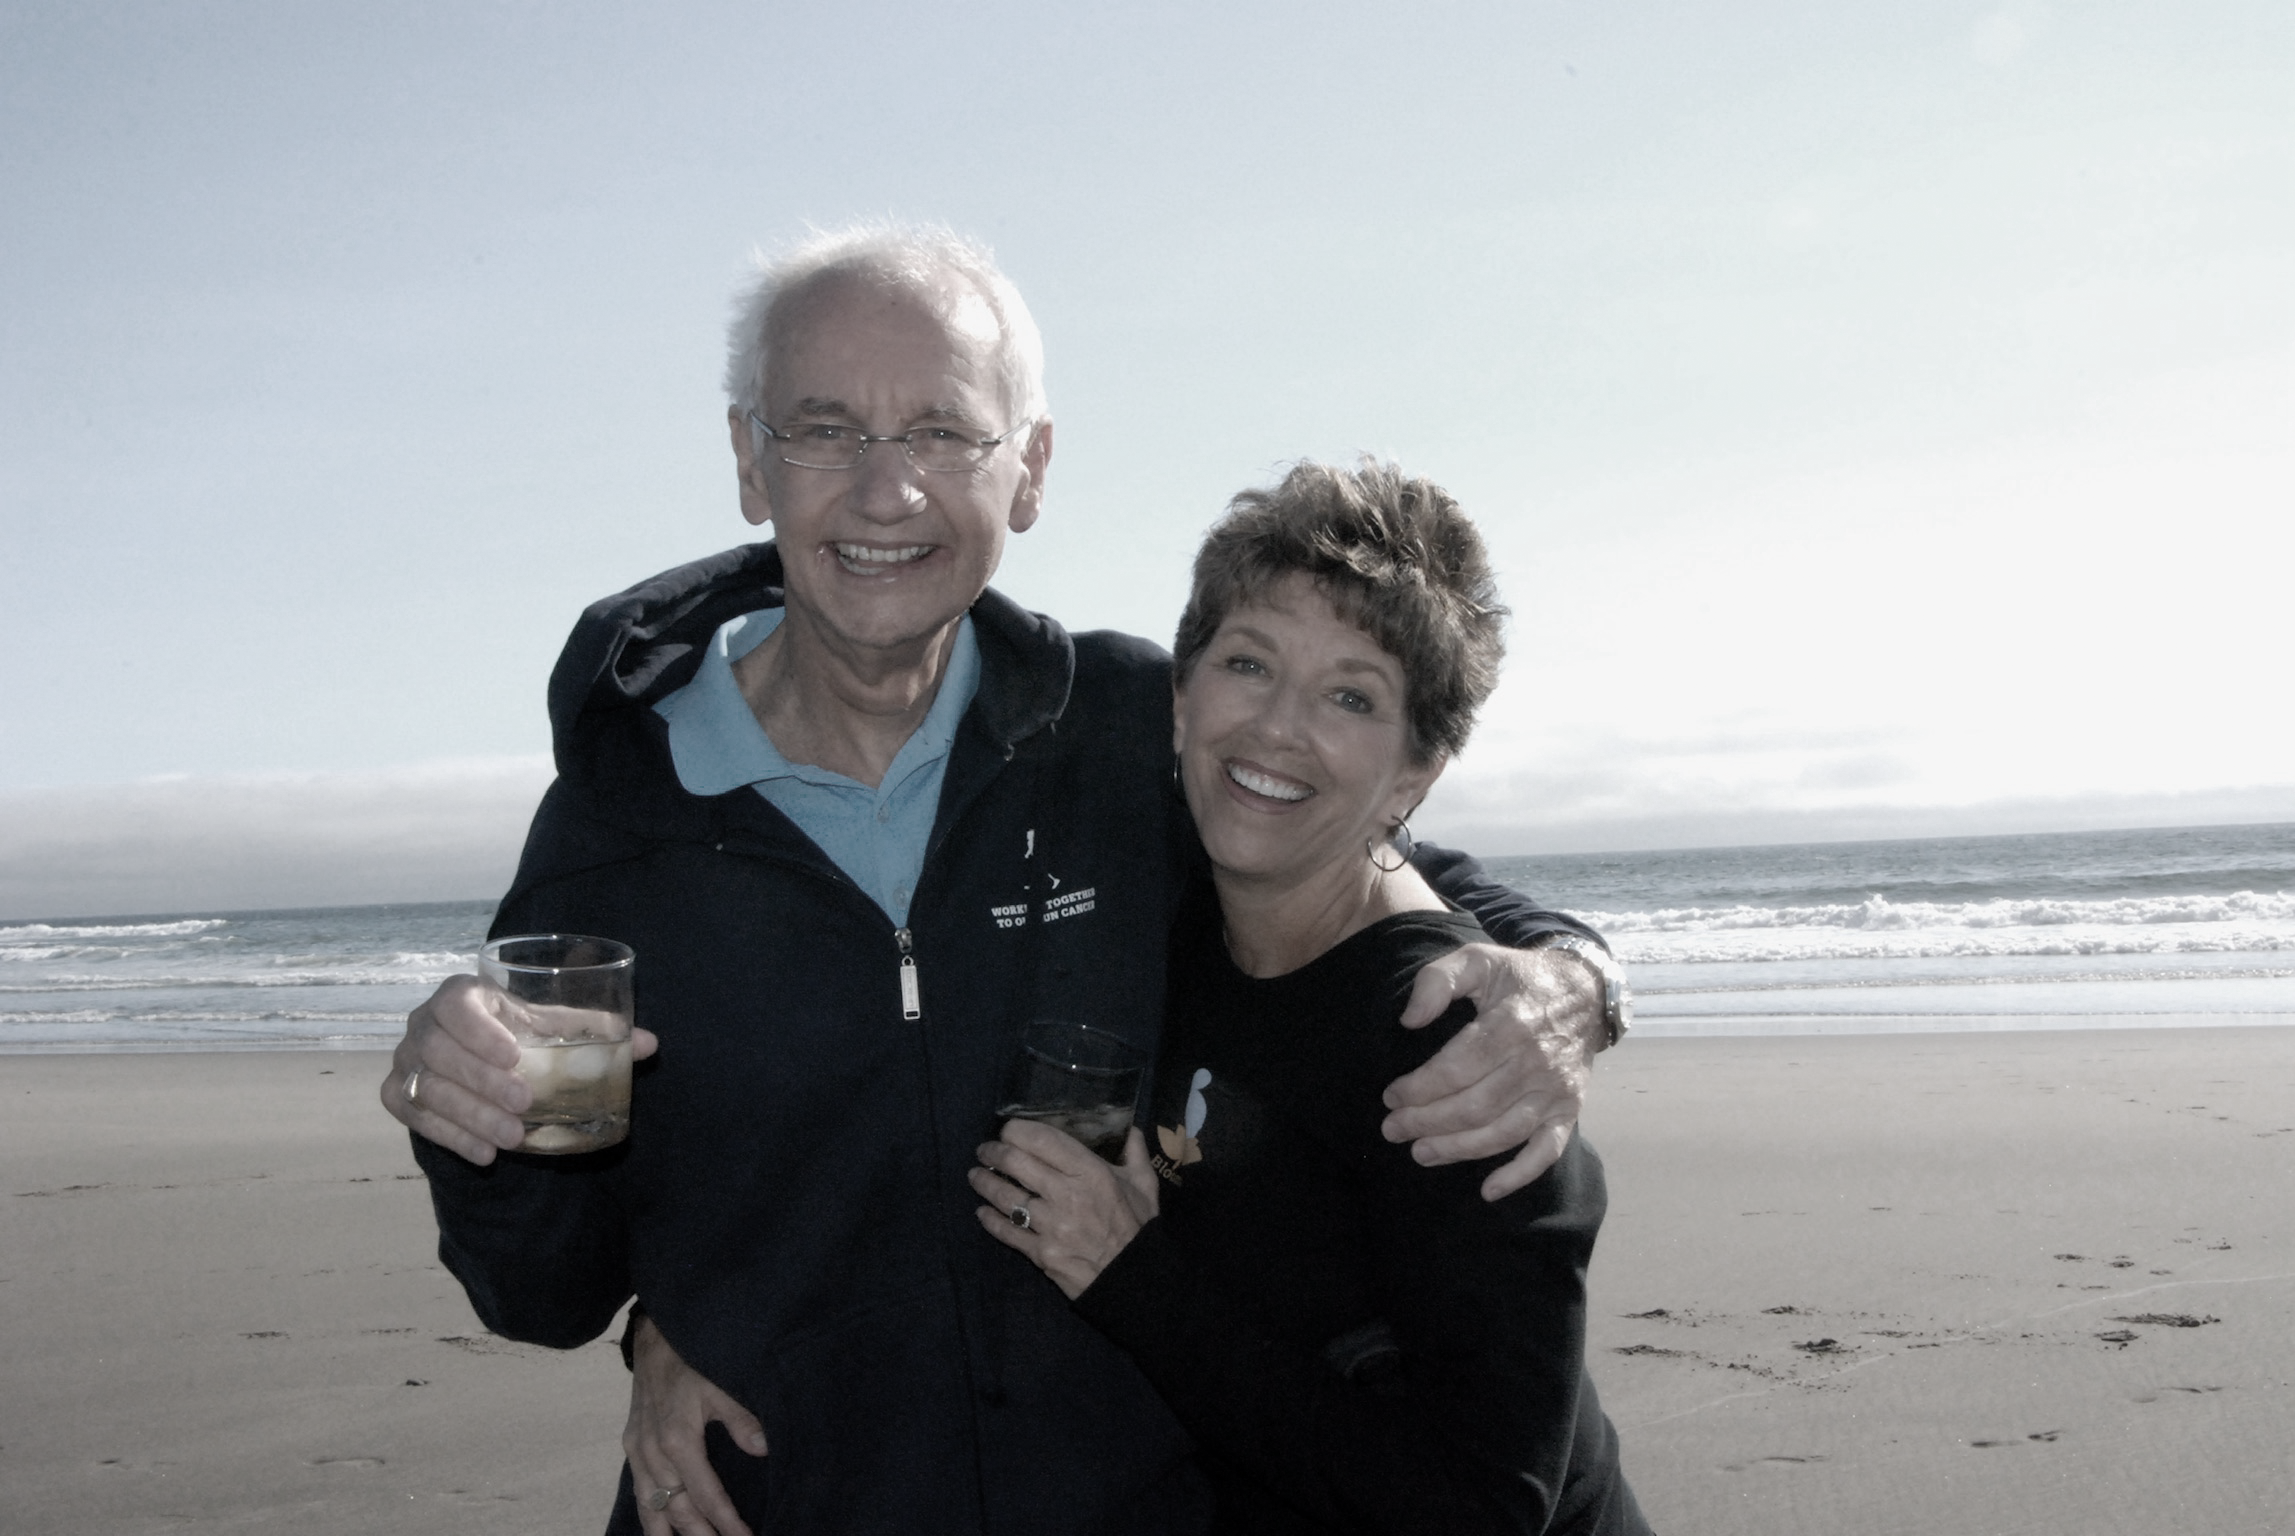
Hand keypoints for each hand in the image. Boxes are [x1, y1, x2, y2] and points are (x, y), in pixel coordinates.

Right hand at [379, 972, 659, 1163]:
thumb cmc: (516, 1033)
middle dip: (481, 1081)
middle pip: (439, 1050)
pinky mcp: (397, 1093)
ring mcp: (405, 1060)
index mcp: (460, 996)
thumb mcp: (550, 1027)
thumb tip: (649, 1044)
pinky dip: (449, 1137)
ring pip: (427, 1088)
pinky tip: (484, 1153)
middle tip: (524, 1104)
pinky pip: (414, 1115)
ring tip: (512, 1138)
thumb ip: (594, 1031)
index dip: (478, 1030)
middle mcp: (423, 1024)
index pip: (456, 1005)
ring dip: (470, 1116)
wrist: (473, 1059)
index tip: (513, 1056)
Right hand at [624, 1312, 766, 1535]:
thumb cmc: (691, 1356)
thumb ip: (741, 1418)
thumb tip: (762, 1449)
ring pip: (650, 1507)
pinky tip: (660, 1529)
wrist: (655, 1333)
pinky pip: (639, 1490)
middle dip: (701, 1535)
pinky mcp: (630, 1443)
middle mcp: (653, 1451)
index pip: (706, 1494)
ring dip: (670, 1534)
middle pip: (677, 1509)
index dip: (726, 1521)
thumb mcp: (722, 1382)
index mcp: (678, 1438)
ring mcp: (637, 1449)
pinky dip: (649, 1514)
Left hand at [970, 1122, 1159, 1299]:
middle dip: (994, 1152)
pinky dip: (990, 1220)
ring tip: (976, 1175)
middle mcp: (1066, 1195)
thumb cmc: (1138, 1226)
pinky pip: (1007, 1232)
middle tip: (986, 1150)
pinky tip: (982, 1211)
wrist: (1135, 1279)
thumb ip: (1135, 1151)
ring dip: (985, 1183)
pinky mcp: (1041, 1253)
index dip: (1017, 1130)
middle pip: (1016, 1163)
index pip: (1042, 1140)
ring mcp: (1050, 1226)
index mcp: (1090, 1172)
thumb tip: (1128, 1126)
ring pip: (1005, 1197)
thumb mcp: (1144, 1183)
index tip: (1008, 1129)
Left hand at [1380, 942, 1602, 1200]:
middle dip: (1427, 1122)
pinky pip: (1548, 1150)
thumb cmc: (1519, 978)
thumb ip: (1438, 980)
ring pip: (1502, 1132)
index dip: (1420, 1087)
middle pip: (1474, 1105)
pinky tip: (1488, 1190)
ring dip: (1458, 1149)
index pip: (1457, 1067)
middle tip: (1393, 1130)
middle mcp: (1536, 1063)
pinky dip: (1519, 1174)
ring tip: (1420, 1153)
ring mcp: (1555, 1091)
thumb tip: (1409, 1020)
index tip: (1391, 1096)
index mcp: (1511, 1025)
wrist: (1585, 991)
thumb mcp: (1478, 960)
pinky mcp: (1569, 1110)